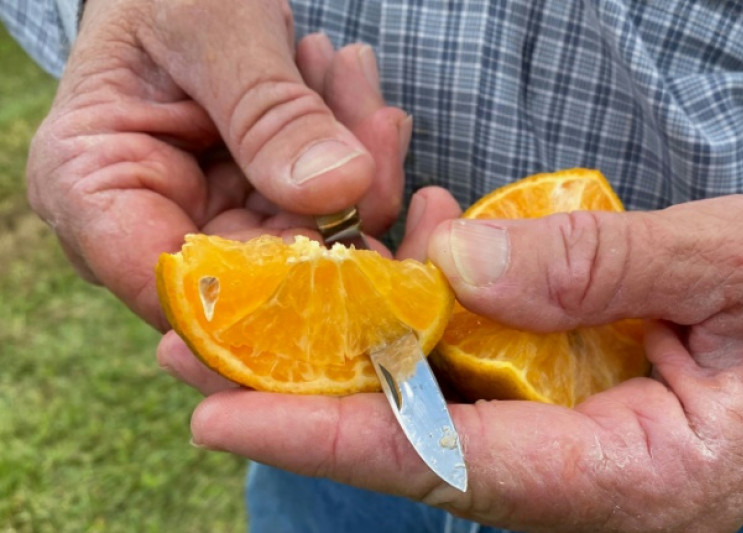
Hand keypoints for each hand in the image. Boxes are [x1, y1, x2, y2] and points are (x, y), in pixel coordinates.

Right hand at [27, 0, 408, 328]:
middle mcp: (149, 221)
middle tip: (380, 126)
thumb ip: (267, 110)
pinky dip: (354, 153)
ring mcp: (209, 217)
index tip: (354, 255)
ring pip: (306, 241)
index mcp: (92, 185)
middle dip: (340, 208)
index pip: (174, 289)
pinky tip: (353, 87)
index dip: (267, 299)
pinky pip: (322, 208)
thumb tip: (337, 192)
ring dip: (356, 167)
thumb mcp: (212, 27)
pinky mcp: (257, 202)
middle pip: (261, 272)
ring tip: (351, 74)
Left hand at [169, 193, 742, 531]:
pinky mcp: (580, 417)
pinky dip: (433, 326)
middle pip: (431, 453)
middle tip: (198, 355)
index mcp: (649, 477)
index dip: (342, 436)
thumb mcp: (732, 263)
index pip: (465, 466)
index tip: (227, 412)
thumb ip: (598, 266)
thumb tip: (458, 266)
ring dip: (359, 359)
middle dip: (312, 403)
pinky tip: (401, 266)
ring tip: (264, 306)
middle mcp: (600, 488)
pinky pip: (486, 381)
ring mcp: (587, 458)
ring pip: (447, 417)